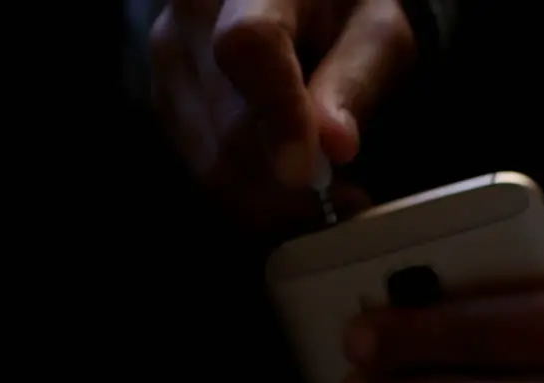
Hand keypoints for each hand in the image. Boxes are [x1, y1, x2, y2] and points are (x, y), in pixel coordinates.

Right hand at [150, 0, 414, 227]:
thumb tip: (334, 145)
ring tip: (331, 194)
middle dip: (292, 182)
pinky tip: (296, 189)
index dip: (278, 115)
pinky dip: (255, 198)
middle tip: (350, 200)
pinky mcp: (168, 104)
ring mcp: (169, 62)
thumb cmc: (342, 8)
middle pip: (228, 126)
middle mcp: (191, 17)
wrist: (291, 0)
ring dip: (277, 201)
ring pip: (212, 163)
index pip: (249, 47)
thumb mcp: (375, 30)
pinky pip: (206, 173)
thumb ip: (357, 78)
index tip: (310, 171)